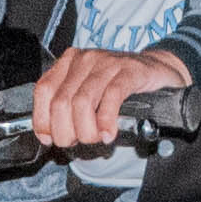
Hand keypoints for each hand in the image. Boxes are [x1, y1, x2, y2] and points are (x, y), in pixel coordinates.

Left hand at [30, 43, 189, 152]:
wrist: (157, 70)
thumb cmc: (120, 84)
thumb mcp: (89, 92)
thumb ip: (69, 106)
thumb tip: (50, 134)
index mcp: (69, 63)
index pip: (43, 90)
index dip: (43, 119)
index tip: (49, 138)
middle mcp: (85, 59)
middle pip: (61, 101)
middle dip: (65, 131)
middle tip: (76, 142)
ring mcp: (107, 63)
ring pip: (82, 102)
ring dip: (85, 130)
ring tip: (95, 139)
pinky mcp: (129, 70)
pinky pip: (111, 97)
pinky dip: (106, 121)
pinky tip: (108, 133)